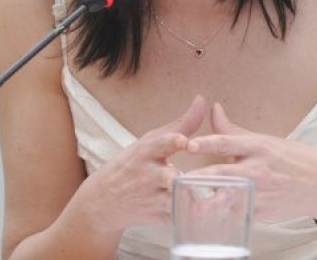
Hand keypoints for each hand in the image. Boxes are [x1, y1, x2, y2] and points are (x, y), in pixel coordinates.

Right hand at [84, 95, 206, 230]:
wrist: (104, 201)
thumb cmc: (134, 164)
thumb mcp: (152, 142)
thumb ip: (182, 124)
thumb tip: (202, 100)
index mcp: (146, 152)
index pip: (159, 144)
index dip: (172, 142)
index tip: (184, 141)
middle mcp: (147, 175)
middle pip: (168, 177)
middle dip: (180, 178)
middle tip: (202, 177)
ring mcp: (152, 198)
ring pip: (175, 201)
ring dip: (190, 199)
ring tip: (212, 197)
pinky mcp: (159, 217)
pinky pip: (180, 216)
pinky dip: (194, 215)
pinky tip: (211, 212)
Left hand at [184, 103, 316, 223]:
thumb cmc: (294, 160)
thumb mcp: (267, 140)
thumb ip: (235, 131)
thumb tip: (212, 110)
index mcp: (260, 147)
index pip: (228, 142)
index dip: (206, 143)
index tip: (187, 145)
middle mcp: (258, 169)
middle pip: (221, 172)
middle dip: (197, 177)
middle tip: (175, 178)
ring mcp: (260, 193)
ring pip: (225, 196)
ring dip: (204, 200)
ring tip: (185, 201)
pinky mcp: (261, 212)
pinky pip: (235, 213)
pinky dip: (219, 215)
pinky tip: (202, 217)